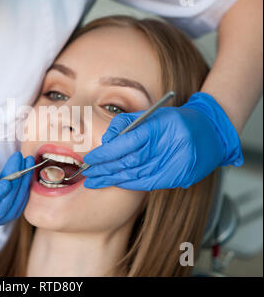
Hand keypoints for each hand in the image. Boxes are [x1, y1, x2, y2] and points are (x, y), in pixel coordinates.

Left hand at [82, 92, 242, 190]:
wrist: (211, 133)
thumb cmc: (176, 121)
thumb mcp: (151, 114)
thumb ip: (125, 124)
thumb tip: (106, 140)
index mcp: (159, 128)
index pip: (127, 143)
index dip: (105, 153)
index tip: (90, 158)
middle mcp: (167, 147)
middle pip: (129, 162)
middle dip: (105, 169)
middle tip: (88, 173)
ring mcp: (174, 165)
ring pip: (137, 175)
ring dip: (113, 179)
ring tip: (95, 181)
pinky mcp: (178, 177)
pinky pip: (148, 183)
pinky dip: (129, 183)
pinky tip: (115, 183)